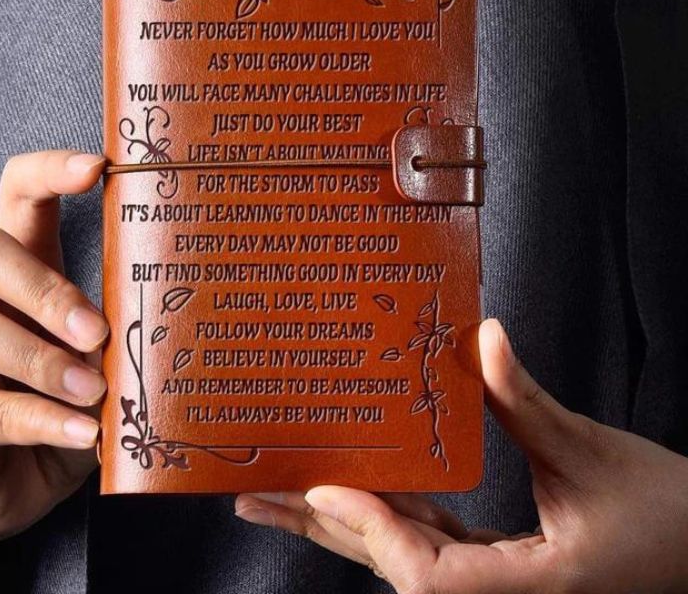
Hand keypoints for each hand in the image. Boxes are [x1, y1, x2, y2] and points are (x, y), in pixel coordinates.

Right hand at [0, 150, 107, 564]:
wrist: (17, 483)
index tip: (97, 168)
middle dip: (42, 285)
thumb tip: (179, 300)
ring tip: (95, 389)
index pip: (15, 194)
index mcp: (15, 270)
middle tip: (96, 330)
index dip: (47, 171)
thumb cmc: (67, 399)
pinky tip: (86, 432)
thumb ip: (118, 319)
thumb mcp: (96, 350)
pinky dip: (43, 419)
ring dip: (43, 359)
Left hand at [234, 319, 687, 592]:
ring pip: (406, 556)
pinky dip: (392, 518)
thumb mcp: (593, 456)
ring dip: (346, 523)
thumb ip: (529, 402)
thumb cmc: (669, 516)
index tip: (323, 487)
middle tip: (258, 496)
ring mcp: (501, 587)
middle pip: (396, 565)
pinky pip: (432, 544)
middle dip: (324, 528)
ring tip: (287, 495)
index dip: (373, 530)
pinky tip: (363, 491)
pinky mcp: (503, 567)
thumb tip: (484, 336)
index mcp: (531, 588)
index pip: (430, 573)